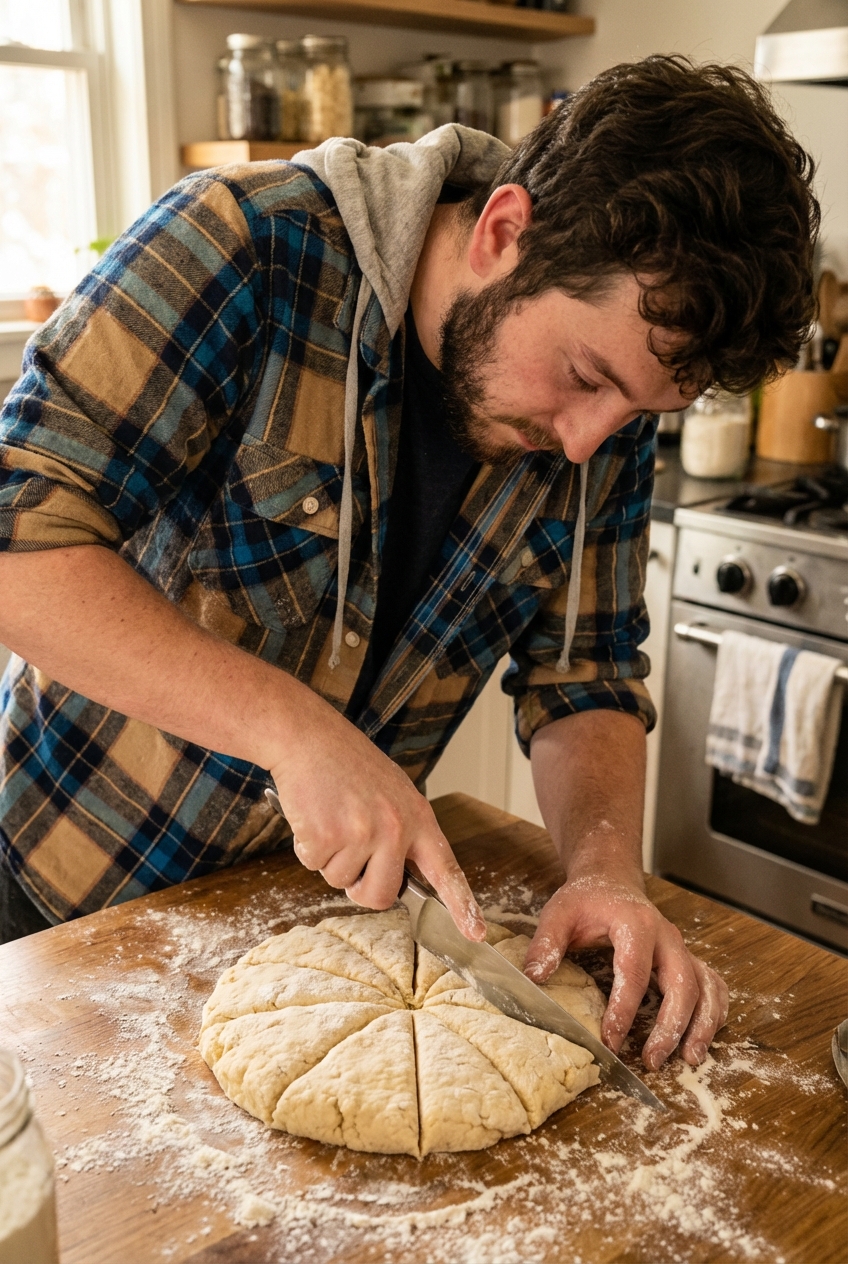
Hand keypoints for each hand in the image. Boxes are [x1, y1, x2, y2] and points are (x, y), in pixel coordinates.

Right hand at [269, 688, 485, 941]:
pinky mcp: (327, 837)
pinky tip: (313, 815)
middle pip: (382, 896)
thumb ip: (402, 833)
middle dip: (361, 887)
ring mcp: (362, 833)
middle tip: (349, 850)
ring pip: (342, 882)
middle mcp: (396, 829)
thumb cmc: (348, 764)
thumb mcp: (393, 793)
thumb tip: (396, 877)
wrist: (309, 737)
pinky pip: (314, 866)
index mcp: (418, 817)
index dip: (462, 905)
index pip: (446, 870)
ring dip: (329, 859)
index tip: (477, 933)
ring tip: (331, 816)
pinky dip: (307, 847)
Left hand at [523, 866, 728, 1069]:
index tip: (611, 1040)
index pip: (634, 973)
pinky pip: (713, 984)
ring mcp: (681, 948)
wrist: (611, 880)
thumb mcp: (559, 914)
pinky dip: (714, 1011)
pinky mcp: (687, 958)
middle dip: (671, 1026)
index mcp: (635, 924)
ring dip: (702, 1024)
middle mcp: (667, 936)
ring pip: (706, 987)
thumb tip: (533, 977)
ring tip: (689, 1058)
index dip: (624, 1010)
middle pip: (682, 984)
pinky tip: (702, 1037)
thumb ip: (546, 943)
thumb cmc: (586, 899)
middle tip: (652, 1060)